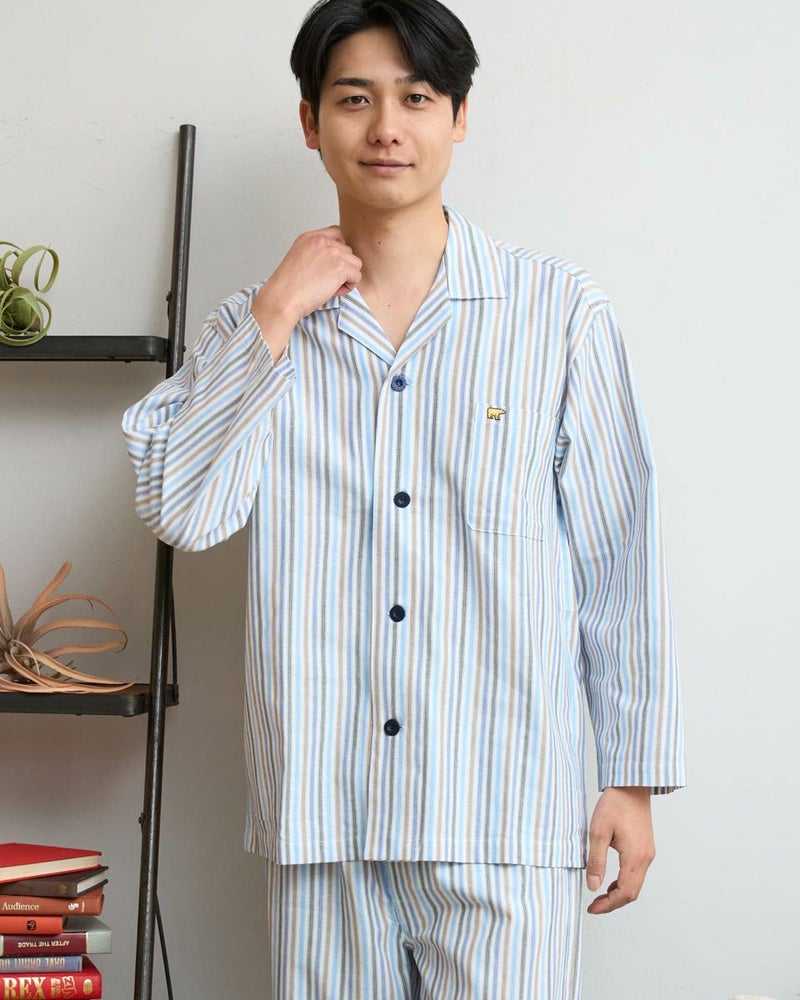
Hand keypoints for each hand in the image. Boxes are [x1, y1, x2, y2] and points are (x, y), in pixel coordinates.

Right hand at [252, 226, 361, 330]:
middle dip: (341, 267)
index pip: (337, 233)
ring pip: (355, 263)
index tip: (331, 265)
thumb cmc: (287, 287)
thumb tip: (333, 262)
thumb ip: (315, 253)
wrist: (283, 298)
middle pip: (348, 251)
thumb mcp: (298, 259)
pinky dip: (348, 286)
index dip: (339, 250)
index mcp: (309, 237)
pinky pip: (357, 276)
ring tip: (329, 286)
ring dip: (346, 277)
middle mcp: (322, 241)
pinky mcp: (341, 267)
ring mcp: (333, 252)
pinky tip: (333, 291)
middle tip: (326, 280)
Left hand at [585, 786, 654, 914]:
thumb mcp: (598, 831)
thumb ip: (596, 861)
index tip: (593, 908)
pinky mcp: (646, 848)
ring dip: (619, 893)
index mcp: (635, 856)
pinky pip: (637, 873)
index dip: (608, 905)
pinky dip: (625, 882)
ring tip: (600, 895)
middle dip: (613, 903)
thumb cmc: (615, 804)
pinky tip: (611, 880)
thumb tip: (593, 886)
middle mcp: (645, 858)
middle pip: (632, 892)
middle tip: (595, 906)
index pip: (625, 892)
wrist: (631, 785)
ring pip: (636, 884)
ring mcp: (648, 853)